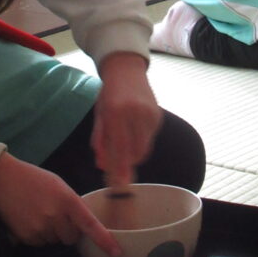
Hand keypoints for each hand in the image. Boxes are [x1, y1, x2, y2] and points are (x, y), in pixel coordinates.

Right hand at [0, 152, 120, 255]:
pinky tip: (29, 218)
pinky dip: (38, 234)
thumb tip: (82, 225)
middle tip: (55, 213)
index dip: (104, 240)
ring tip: (38, 211)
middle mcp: (55, 216)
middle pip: (72, 238)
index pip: (90, 224)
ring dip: (51, 231)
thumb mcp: (59, 185)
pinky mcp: (26, 237)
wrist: (3, 178)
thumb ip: (72, 204)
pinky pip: (40, 242)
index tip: (116, 253)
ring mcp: (39, 228)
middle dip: (68, 230)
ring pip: (55, 240)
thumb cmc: (34, 178)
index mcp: (67, 200)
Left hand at [91, 52, 162, 188]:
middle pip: (135, 152)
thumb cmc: (109, 93)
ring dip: (133, 155)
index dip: (119, 169)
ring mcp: (149, 114)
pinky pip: (150, 138)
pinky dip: (141, 142)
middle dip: (127, 165)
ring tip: (124, 145)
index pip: (119, 148)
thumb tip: (102, 165)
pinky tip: (133, 132)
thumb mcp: (100, 115)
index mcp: (116, 112)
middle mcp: (135, 113)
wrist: (126, 69)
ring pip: (144, 148)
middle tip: (119, 173)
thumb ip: (100, 140)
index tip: (117, 187)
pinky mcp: (157, 115)